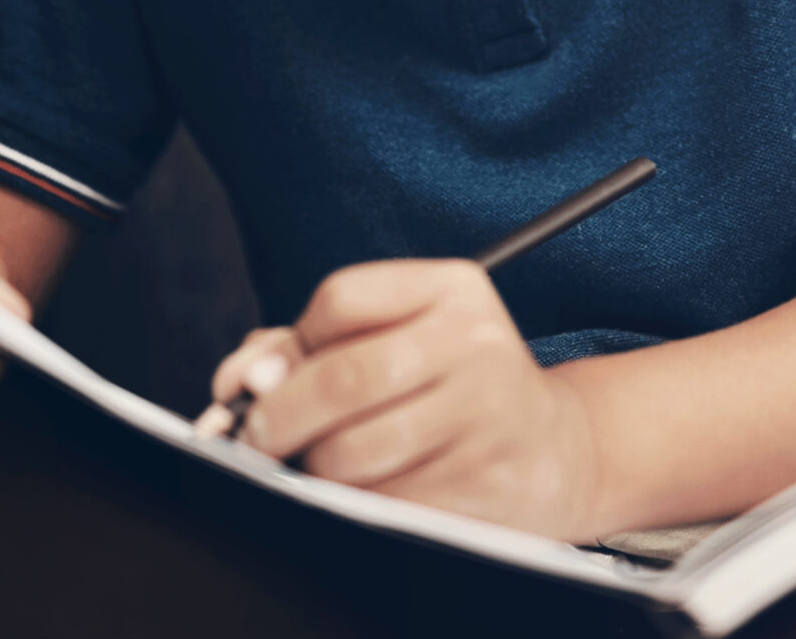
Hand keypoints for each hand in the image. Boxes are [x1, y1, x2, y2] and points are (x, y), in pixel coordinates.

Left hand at [194, 260, 605, 539]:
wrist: (555, 449)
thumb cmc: (452, 388)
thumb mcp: (396, 340)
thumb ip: (307, 347)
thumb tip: (240, 379)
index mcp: (452, 289)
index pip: (340, 299)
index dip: (289, 344)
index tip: (269, 378)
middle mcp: (476, 341)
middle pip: (342, 378)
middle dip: (277, 419)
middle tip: (257, 440)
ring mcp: (487, 413)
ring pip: (354, 451)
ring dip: (312, 470)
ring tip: (314, 468)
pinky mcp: (487, 482)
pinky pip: (385, 503)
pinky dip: (352, 506)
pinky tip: (361, 495)